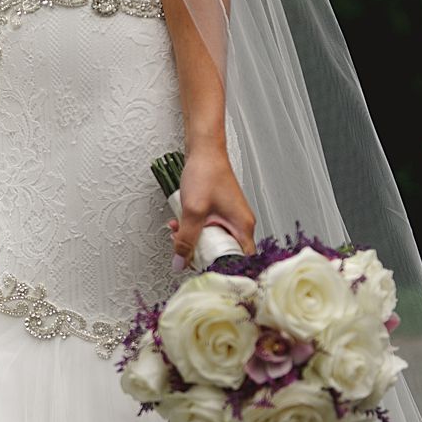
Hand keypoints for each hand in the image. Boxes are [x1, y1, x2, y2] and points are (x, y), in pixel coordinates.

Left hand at [171, 147, 255, 267]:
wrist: (203, 151)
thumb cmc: (206, 173)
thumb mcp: (193, 210)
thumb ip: (186, 238)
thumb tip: (180, 261)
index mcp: (243, 225)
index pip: (240, 260)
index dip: (222, 269)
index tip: (204, 270)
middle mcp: (240, 223)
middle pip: (223, 253)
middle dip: (201, 252)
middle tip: (185, 252)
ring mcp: (229, 217)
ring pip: (212, 240)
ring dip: (193, 239)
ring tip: (178, 234)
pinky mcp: (219, 212)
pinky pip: (207, 229)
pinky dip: (193, 229)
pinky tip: (179, 224)